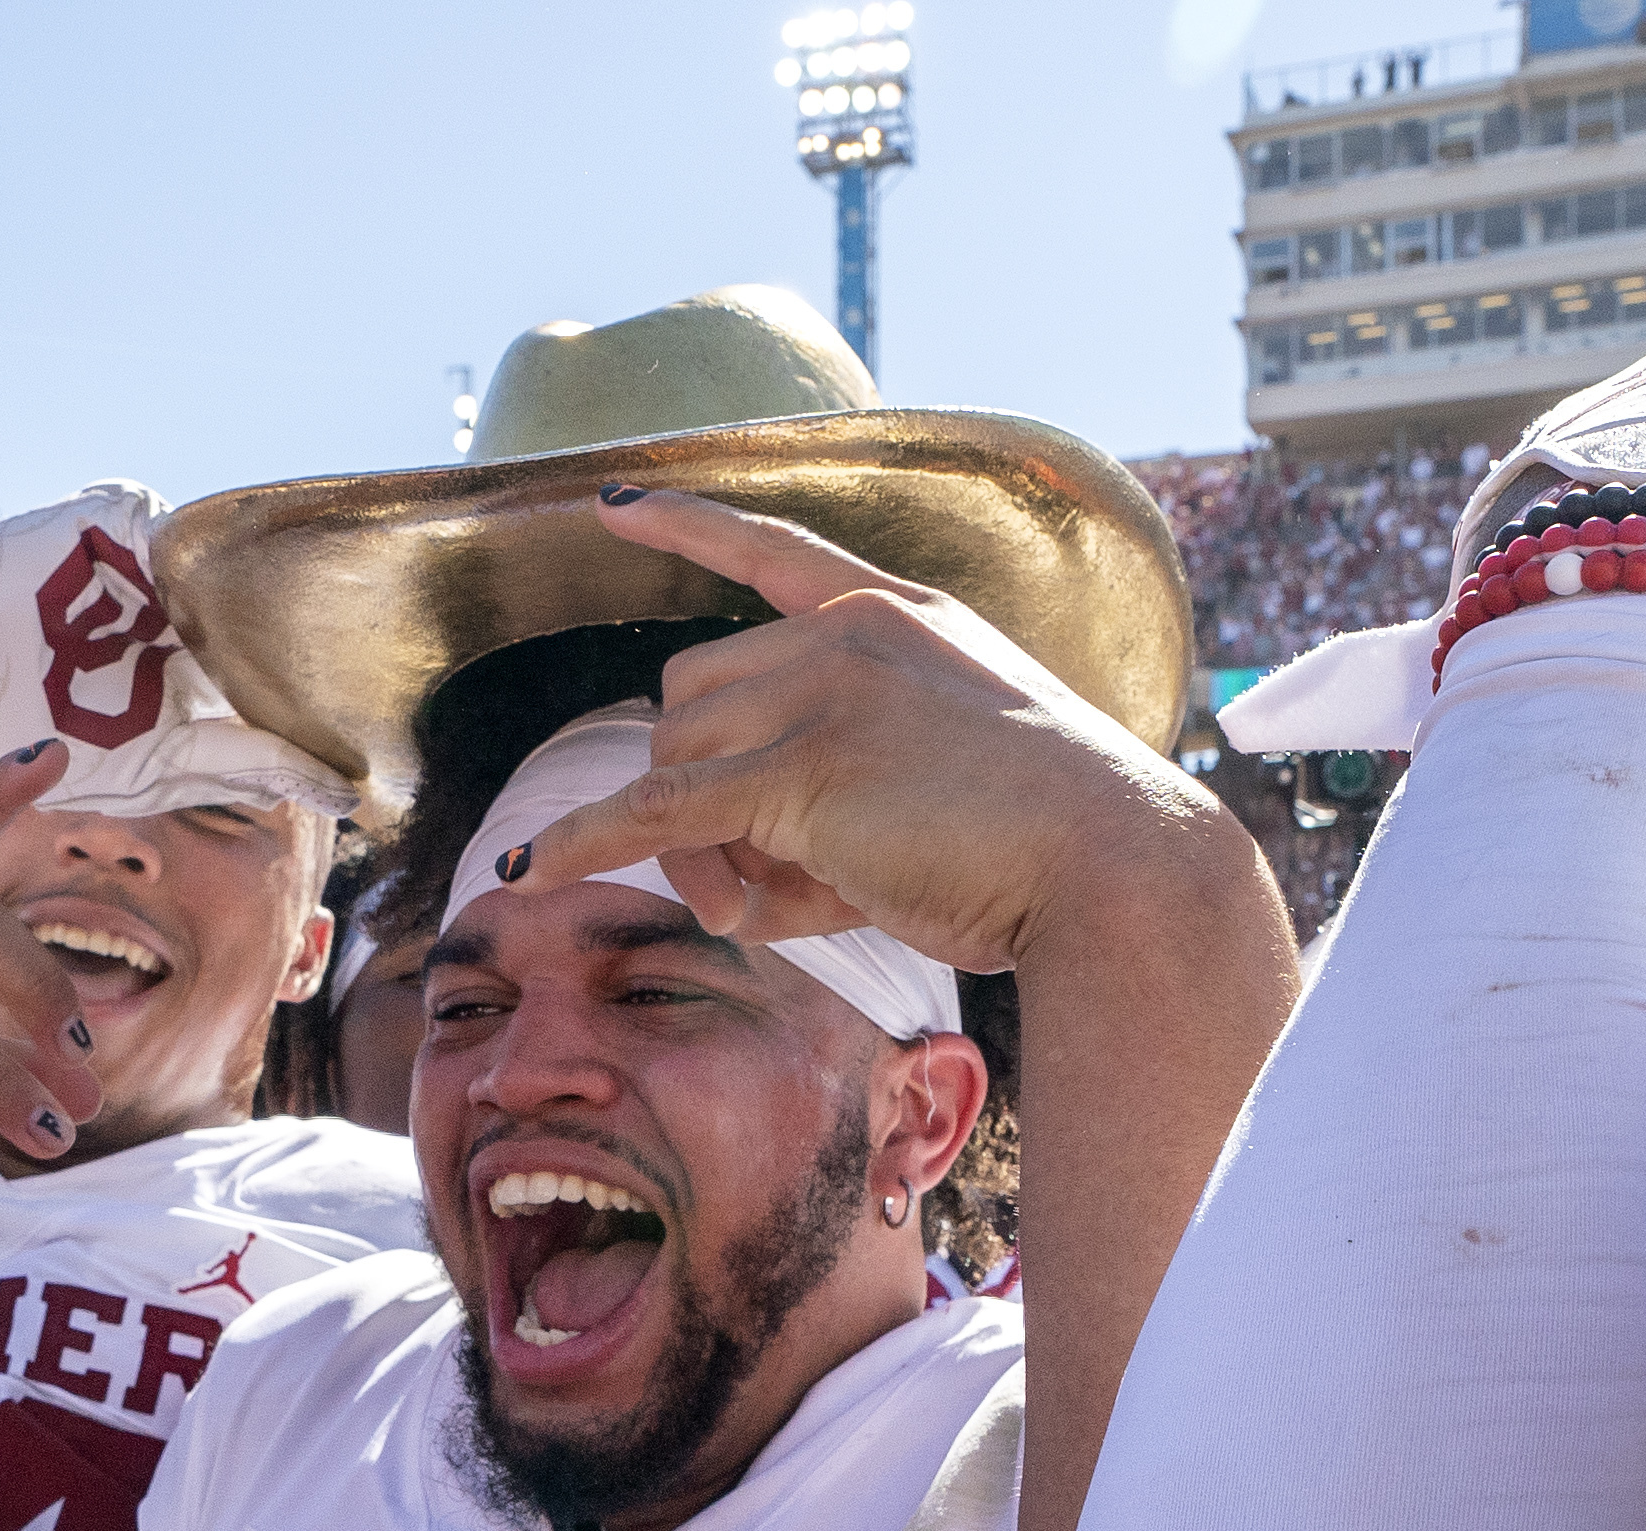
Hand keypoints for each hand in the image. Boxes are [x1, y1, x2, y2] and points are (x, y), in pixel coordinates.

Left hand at [507, 490, 1250, 972]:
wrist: (1116, 866)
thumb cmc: (1059, 847)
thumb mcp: (956, 775)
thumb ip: (853, 783)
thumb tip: (731, 864)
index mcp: (902, 616)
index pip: (771, 550)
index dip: (686, 528)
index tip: (617, 506)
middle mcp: (851, 635)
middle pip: (691, 697)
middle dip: (701, 790)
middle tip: (766, 880)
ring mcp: (823, 693)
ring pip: (676, 760)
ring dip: (701, 851)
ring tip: (784, 909)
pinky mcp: (797, 774)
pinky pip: (653, 811)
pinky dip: (584, 844)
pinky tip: (529, 873)